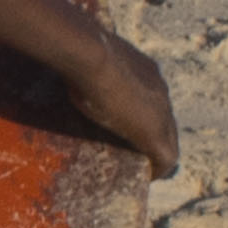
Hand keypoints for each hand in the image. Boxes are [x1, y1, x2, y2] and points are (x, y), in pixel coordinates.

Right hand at [58, 32, 179, 169]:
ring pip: (169, 138)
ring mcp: (160, 112)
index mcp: (146, 71)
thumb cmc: (81, 51)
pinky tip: (149, 177)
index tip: (127, 125)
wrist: (90, 55)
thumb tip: (58, 55)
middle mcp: (159, 90)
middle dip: (156, 135)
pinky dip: (159, 168)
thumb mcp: (85, 55)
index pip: (152, 97)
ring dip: (156, 152)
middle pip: (166, 119)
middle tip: (138, 151)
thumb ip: (83, 60)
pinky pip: (166, 158)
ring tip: (144, 165)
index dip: (141, 113)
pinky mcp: (153, 133)